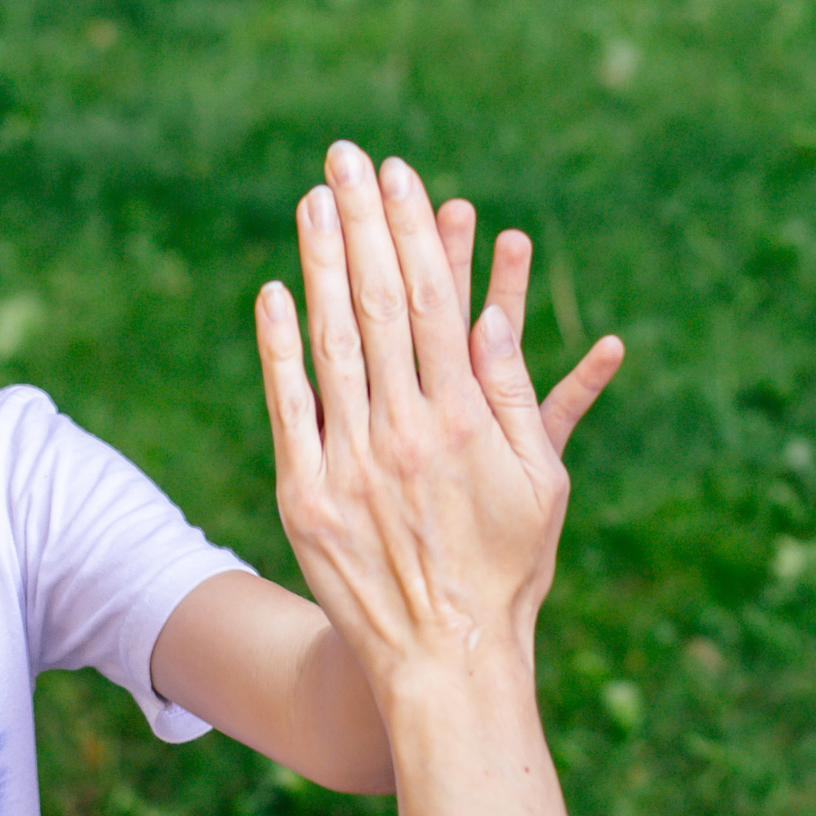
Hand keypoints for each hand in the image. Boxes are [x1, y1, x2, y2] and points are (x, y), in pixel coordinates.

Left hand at [256, 142, 623, 685]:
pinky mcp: (306, 495)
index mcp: (467, 422)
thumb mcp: (541, 481)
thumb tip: (489, 319)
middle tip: (346, 158)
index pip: (433, 301)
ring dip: (320, 264)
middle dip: (362, 223)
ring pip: (330, 341)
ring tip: (312, 201)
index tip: (400, 178)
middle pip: (378, 303)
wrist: (443, 657)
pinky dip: (280, 345)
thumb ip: (518, 397)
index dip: (414, 232)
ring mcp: (350, 463)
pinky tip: (275, 293)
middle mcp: (405, 432)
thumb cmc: (508, 568)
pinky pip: (288, 406)